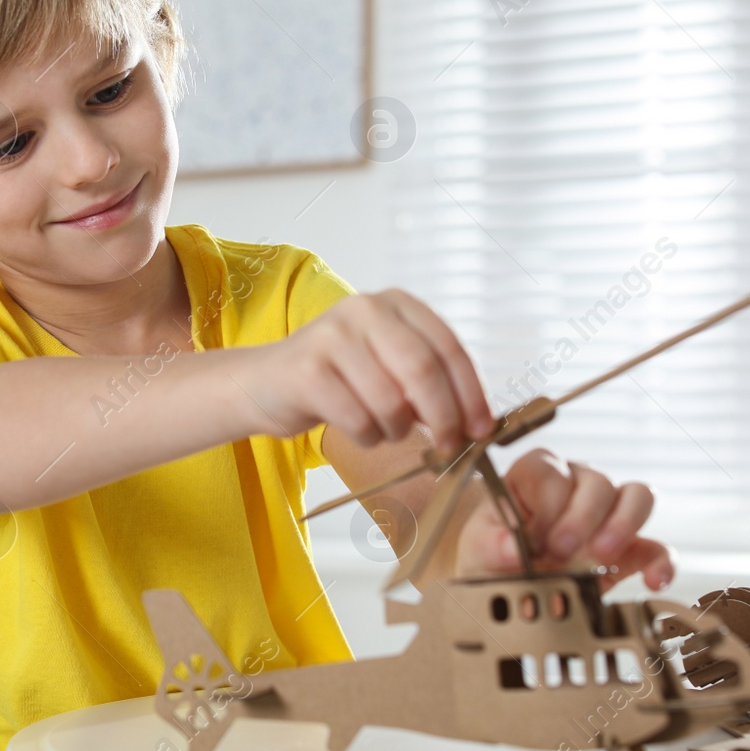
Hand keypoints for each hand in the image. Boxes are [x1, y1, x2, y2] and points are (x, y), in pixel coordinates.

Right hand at [243, 290, 493, 452]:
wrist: (265, 384)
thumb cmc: (340, 381)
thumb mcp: (389, 366)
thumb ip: (430, 381)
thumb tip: (478, 422)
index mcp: (396, 303)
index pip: (449, 347)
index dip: (472, 393)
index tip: (483, 430)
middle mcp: (364, 308)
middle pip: (424, 370)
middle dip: (445, 418)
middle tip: (450, 447)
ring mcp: (332, 335)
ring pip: (391, 402)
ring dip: (398, 431)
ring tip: (387, 431)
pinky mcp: (308, 369)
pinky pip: (358, 419)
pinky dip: (368, 437)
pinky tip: (359, 430)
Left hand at [451, 449, 674, 592]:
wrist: (506, 581)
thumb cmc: (491, 551)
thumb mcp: (478, 547)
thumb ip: (491, 544)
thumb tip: (511, 548)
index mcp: (536, 473)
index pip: (553, 471)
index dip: (547, 504)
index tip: (534, 537)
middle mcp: (577, 483)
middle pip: (597, 481)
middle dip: (581, 518)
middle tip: (561, 551)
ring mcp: (608, 513)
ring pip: (638, 497)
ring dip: (623, 526)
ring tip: (600, 556)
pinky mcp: (630, 548)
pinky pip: (656, 545)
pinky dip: (661, 562)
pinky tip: (653, 580)